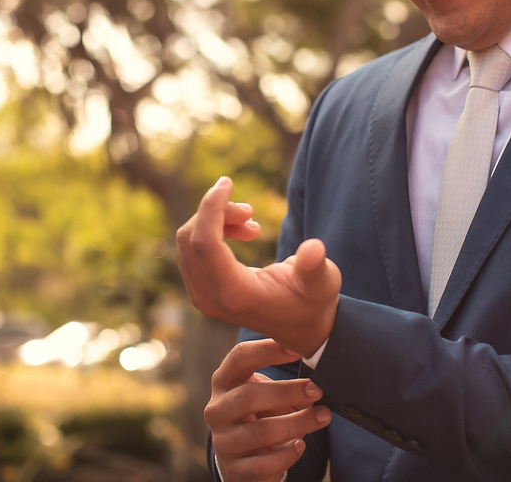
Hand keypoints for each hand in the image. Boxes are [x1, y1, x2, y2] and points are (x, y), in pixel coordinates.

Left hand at [176, 177, 340, 356]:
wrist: (301, 327)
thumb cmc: (314, 302)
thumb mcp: (323, 283)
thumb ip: (315, 267)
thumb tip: (313, 248)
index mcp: (237, 295)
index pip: (205, 244)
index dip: (211, 208)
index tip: (227, 182)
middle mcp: (210, 299)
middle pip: (191, 239)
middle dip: (217, 212)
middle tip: (252, 211)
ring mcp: (202, 296)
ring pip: (188, 241)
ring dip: (215, 220)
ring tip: (251, 223)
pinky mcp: (201, 290)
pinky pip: (191, 249)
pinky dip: (211, 230)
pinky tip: (242, 232)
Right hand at [207, 339, 331, 481]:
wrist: (243, 459)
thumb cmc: (260, 414)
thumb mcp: (268, 394)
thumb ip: (286, 385)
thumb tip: (319, 380)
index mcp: (224, 382)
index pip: (239, 358)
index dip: (266, 350)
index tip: (297, 349)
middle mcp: (217, 410)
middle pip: (248, 396)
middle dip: (287, 391)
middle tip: (317, 390)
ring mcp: (222, 441)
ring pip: (260, 431)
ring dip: (297, 423)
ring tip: (323, 417)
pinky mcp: (234, 470)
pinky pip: (262, 464)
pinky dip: (286, 454)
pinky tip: (301, 445)